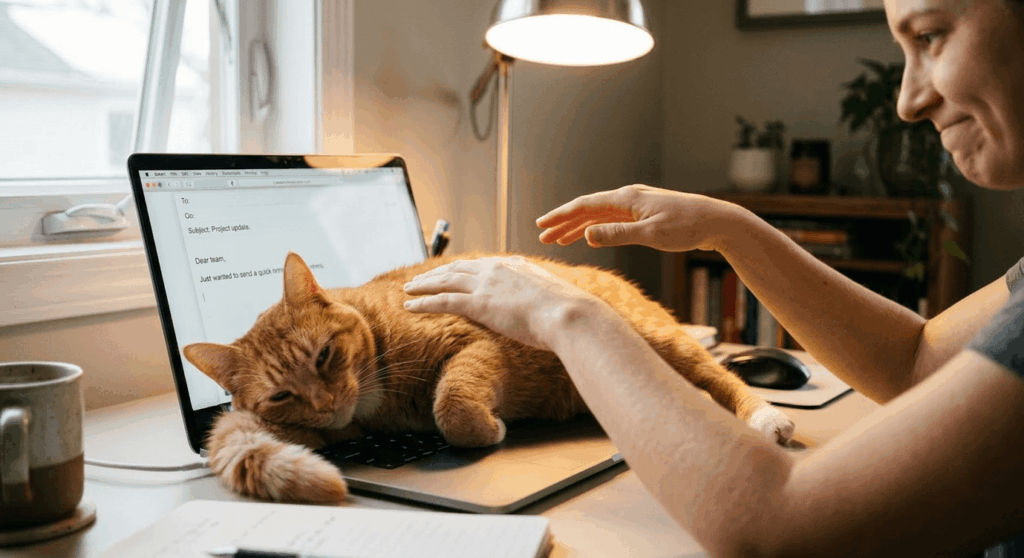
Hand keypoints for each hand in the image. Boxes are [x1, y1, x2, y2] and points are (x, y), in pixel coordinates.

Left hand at [402, 256, 595, 350]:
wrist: (568, 314)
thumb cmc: (569, 314)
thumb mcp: (555, 298)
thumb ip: (542, 298)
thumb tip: (547, 308)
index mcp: (515, 265)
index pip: (481, 264)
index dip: (462, 269)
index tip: (450, 273)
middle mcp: (497, 269)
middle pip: (458, 268)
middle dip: (437, 273)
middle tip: (421, 279)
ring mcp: (486, 285)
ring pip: (445, 281)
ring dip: (424, 285)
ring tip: (409, 289)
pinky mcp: (479, 304)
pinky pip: (443, 301)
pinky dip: (424, 303)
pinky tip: (409, 306)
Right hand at [536, 184, 740, 252]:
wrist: (717, 221)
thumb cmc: (687, 227)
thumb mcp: (651, 234)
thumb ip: (617, 235)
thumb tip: (586, 235)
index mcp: (626, 199)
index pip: (584, 206)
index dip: (561, 216)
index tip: (541, 226)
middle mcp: (628, 198)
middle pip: (587, 209)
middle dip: (563, 223)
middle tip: (543, 237)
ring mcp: (636, 205)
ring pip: (598, 215)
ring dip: (577, 227)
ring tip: (559, 241)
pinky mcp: (644, 214)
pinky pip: (611, 220)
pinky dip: (595, 228)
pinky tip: (589, 237)